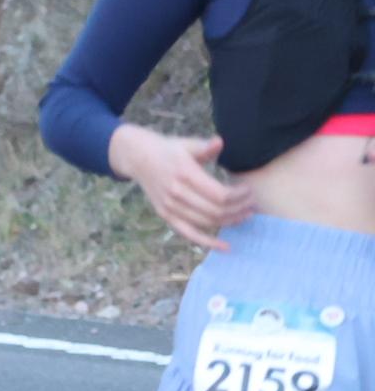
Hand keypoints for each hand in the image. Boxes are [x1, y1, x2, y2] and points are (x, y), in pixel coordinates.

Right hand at [109, 125, 255, 252]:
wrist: (138, 158)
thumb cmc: (168, 150)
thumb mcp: (186, 144)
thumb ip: (204, 146)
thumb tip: (219, 142)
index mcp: (185, 174)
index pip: (220, 195)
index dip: (240, 197)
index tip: (249, 191)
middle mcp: (177, 193)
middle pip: (217, 211)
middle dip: (239, 209)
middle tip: (252, 204)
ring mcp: (170, 207)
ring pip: (208, 222)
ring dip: (230, 221)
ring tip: (244, 215)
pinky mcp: (166, 215)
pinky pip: (189, 234)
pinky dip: (208, 242)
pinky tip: (225, 247)